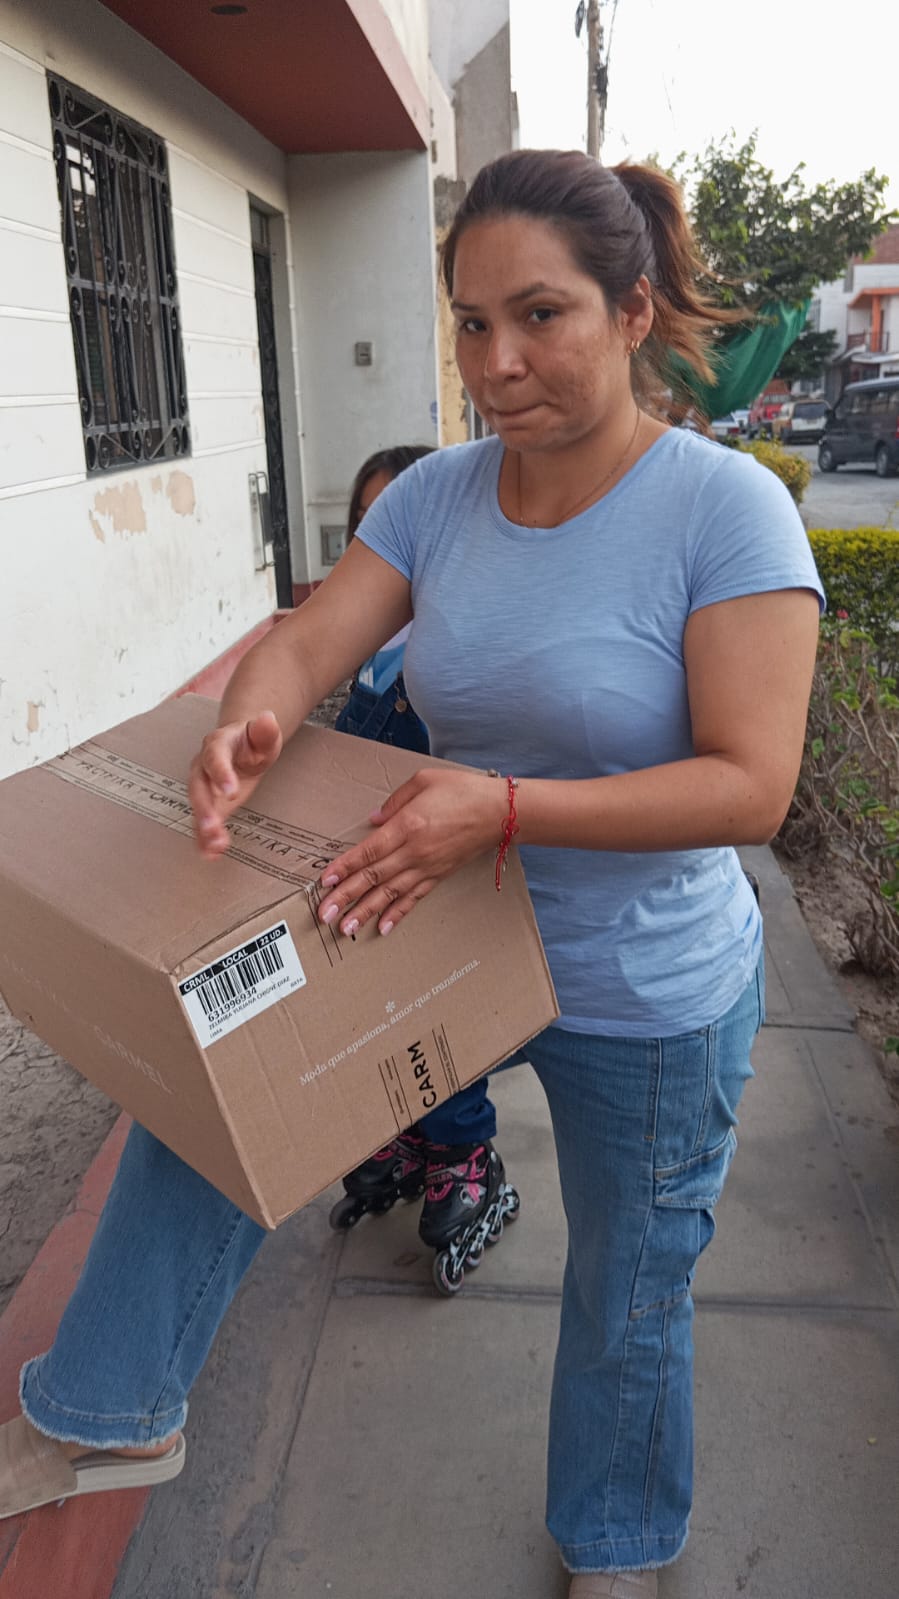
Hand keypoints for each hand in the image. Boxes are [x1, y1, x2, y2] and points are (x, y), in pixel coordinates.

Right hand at [189, 711, 282, 857]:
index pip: (215, 758)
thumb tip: (267, 718)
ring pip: (199, 807)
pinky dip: (203, 839)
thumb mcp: (263, 734)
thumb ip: (265, 730)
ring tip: (214, 845)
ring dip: (203, 828)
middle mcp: (203, 766)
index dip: (221, 774)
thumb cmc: (252, 741)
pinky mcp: (208, 804)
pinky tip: (210, 854)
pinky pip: (202, 822)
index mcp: (217, 745)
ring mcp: (203, 787)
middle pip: (199, 787)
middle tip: (212, 825)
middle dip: (204, 807)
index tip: (231, 791)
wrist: (241, 746)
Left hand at [317, 768, 506, 935]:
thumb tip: (374, 821)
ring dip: (365, 912)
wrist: (501, 812)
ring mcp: (427, 867)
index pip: (368, 851)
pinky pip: (413, 899)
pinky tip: (382, 927)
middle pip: (374, 877)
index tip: (325, 881)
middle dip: (346, 897)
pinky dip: (397, 914)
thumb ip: (394, 801)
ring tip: (345, 927)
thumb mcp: (424, 780)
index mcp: (408, 825)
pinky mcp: (438, 876)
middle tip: (324, 914)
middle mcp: (415, 851)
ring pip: (390, 894)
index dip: (345, 868)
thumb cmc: (463, 791)